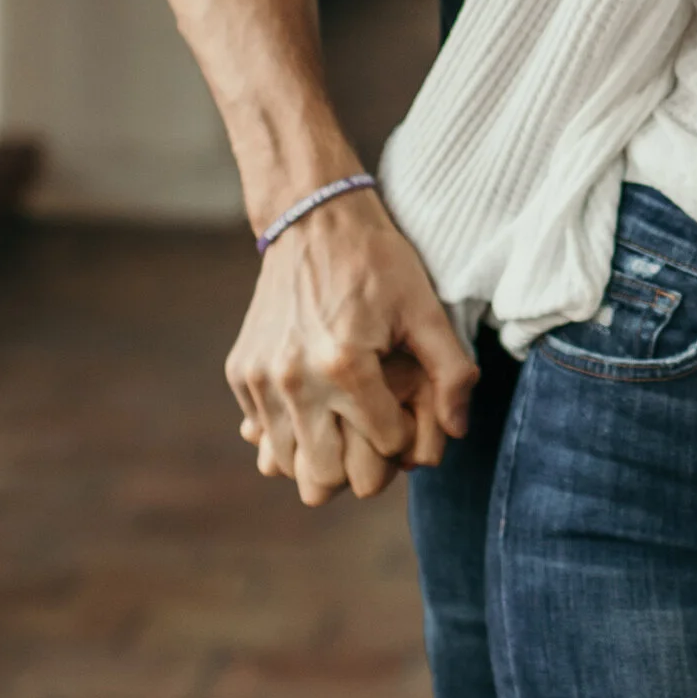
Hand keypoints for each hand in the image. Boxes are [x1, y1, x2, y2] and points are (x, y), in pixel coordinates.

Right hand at [224, 189, 478, 509]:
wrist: (311, 218)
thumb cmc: (376, 261)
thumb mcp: (425, 307)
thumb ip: (451, 371)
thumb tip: (456, 429)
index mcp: (345, 365)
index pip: (386, 448)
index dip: (406, 434)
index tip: (407, 407)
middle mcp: (294, 380)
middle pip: (327, 479)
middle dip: (359, 464)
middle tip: (375, 428)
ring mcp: (260, 379)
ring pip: (289, 467)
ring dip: (321, 454)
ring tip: (344, 418)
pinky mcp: (240, 374)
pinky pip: (265, 437)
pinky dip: (291, 431)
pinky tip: (316, 398)